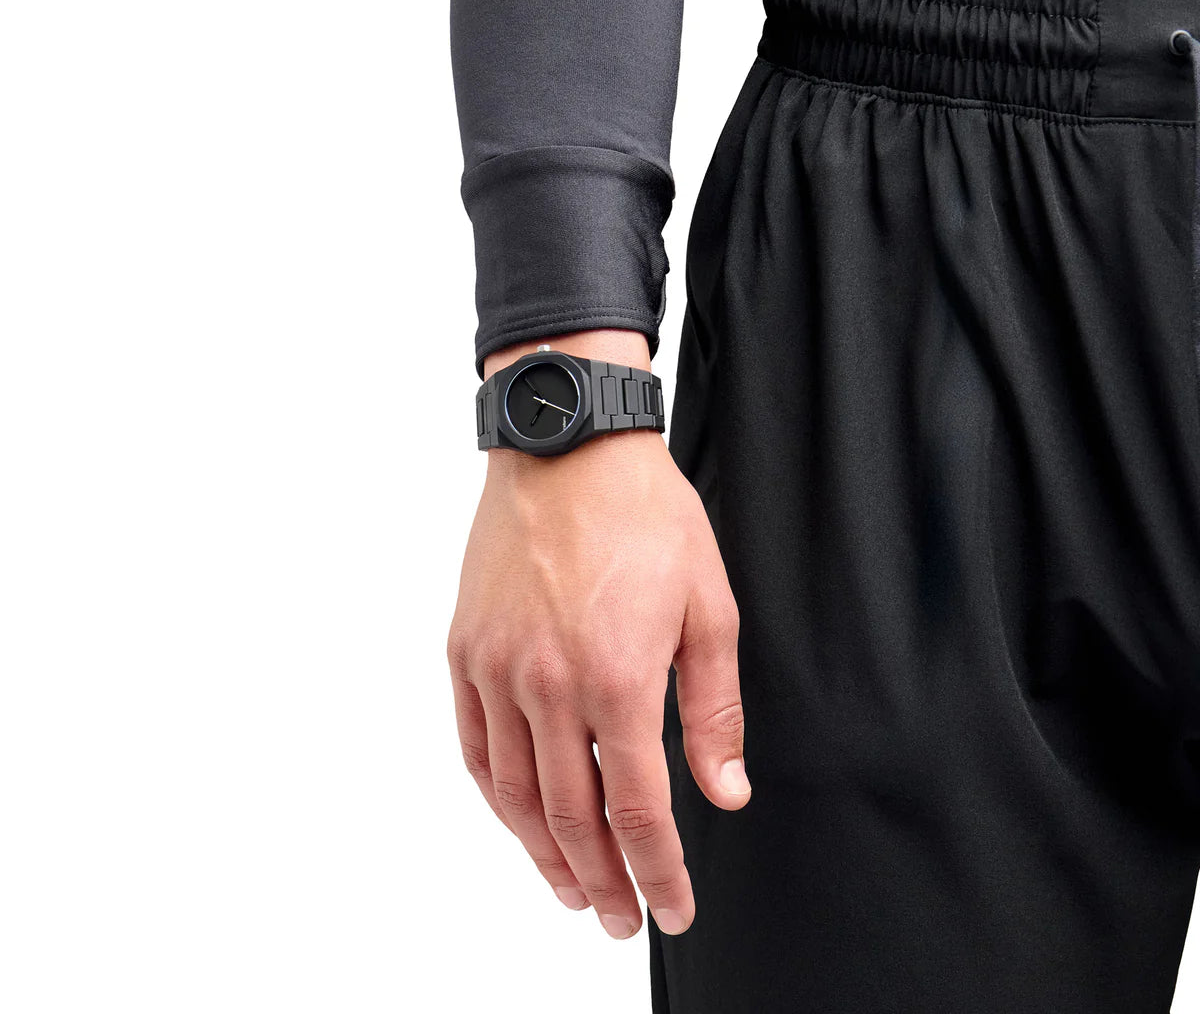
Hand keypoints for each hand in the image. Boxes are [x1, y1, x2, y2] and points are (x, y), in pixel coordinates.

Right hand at [447, 333, 749, 940]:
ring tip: (573, 891)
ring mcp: (497, 668)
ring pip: (515, 794)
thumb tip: (725, 791)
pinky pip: (475, 746)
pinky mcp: (466, 648)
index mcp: (616, 676)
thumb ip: (713, 710)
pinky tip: (519, 820)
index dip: (657, 871)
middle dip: (604, 881)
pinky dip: (498, 798)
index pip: (637, 810)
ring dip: (545, 855)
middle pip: (571, 817)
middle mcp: (547, 684)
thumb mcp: (709, 606)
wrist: (569, 447)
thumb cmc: (647, 516)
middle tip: (622, 917)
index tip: (671, 907)